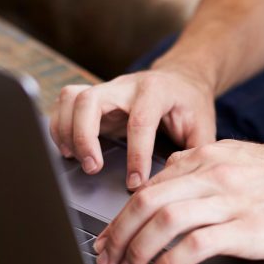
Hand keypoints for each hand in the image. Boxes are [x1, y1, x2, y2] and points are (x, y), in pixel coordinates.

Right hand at [49, 66, 215, 189]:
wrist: (182, 79)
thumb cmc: (191, 104)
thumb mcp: (203, 126)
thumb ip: (195, 153)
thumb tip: (181, 182)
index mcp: (156, 91)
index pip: (140, 121)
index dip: (135, 155)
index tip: (135, 183)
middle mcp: (126, 86)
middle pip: (91, 100)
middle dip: (85, 136)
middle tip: (92, 167)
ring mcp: (107, 90)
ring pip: (72, 98)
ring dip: (67, 130)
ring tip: (75, 159)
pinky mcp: (95, 98)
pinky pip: (65, 103)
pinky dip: (60, 126)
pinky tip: (68, 150)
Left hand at [93, 140, 263, 263]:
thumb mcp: (238, 158)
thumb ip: (202, 165)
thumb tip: (168, 174)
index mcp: (207, 157)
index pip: (149, 186)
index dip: (120, 216)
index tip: (108, 240)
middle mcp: (212, 175)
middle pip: (146, 202)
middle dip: (118, 235)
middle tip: (106, 260)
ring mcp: (229, 200)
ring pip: (164, 220)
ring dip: (137, 250)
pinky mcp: (246, 228)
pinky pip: (194, 245)